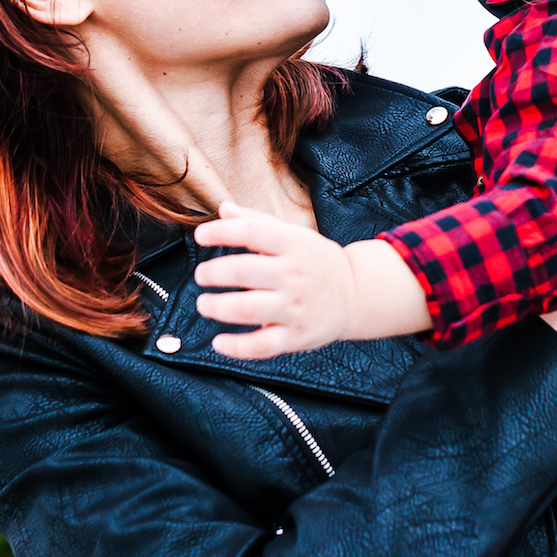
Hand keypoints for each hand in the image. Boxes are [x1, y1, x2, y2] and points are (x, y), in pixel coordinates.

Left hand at [194, 205, 428, 357]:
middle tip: (201, 275)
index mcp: (293, 244)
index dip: (221, 232)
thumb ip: (256, 221)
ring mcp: (295, 307)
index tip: (200, 235)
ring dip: (219, 307)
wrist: (356, 294)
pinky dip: (238, 347)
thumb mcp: (293, 235)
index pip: (252, 232)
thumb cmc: (316, 261)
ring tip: (204, 304)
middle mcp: (294, 274)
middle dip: (215, 273)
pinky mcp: (296, 336)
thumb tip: (223, 209)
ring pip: (249, 309)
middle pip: (245, 272)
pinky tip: (219, 342)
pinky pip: (263, 345)